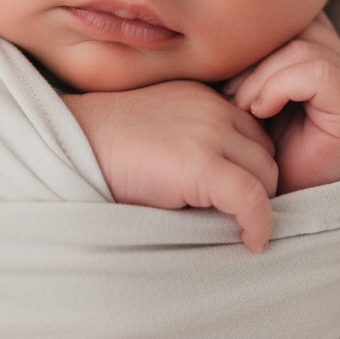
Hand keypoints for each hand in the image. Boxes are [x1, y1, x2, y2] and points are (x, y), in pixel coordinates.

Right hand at [63, 80, 278, 251]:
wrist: (73, 143)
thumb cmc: (106, 146)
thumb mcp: (160, 130)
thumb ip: (194, 140)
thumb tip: (224, 186)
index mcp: (202, 97)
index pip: (253, 132)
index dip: (251, 167)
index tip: (241, 197)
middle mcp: (213, 108)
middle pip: (265, 151)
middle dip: (259, 184)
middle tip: (242, 216)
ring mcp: (210, 132)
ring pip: (266, 173)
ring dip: (259, 202)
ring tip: (240, 227)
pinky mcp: (202, 162)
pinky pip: (252, 197)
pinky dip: (259, 222)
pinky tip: (251, 241)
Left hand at [227, 13, 339, 193]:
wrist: (272, 199)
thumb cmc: (253, 140)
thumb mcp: (243, 84)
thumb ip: (243, 49)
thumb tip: (207, 17)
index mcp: (317, 45)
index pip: (284, 11)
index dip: (251, 31)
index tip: (222, 65)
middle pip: (294, 23)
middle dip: (252, 51)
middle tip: (226, 87)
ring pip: (302, 45)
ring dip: (261, 75)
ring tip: (241, 105)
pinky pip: (316, 72)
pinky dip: (279, 87)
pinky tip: (259, 111)